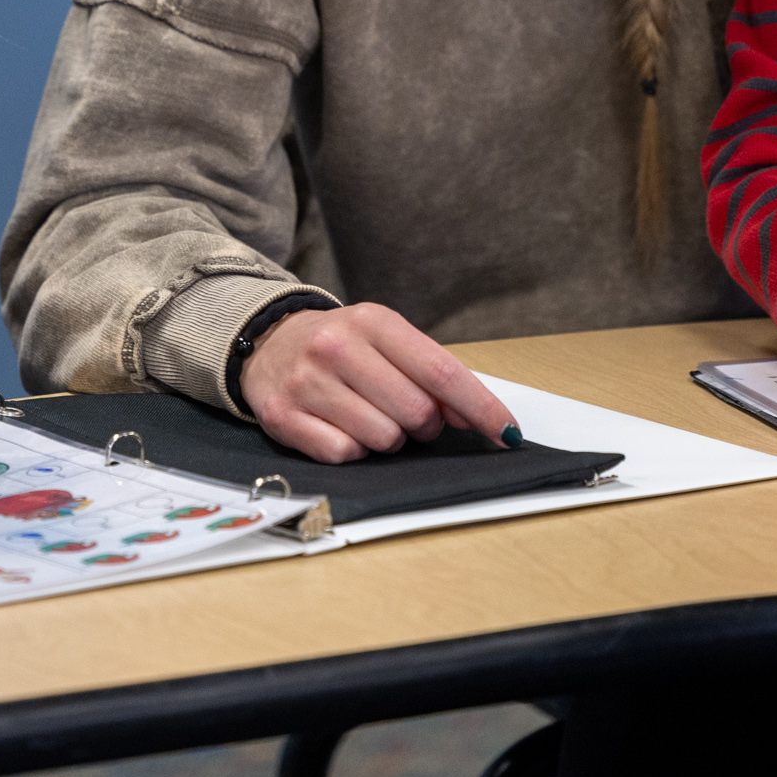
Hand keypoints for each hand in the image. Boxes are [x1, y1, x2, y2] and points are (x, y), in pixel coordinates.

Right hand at [240, 302, 518, 464]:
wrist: (267, 342)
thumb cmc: (343, 346)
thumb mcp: (386, 341)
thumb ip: (433, 373)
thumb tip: (481, 420)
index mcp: (373, 321)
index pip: (442, 373)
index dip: (481, 408)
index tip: (508, 434)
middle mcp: (337, 346)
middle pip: (416, 412)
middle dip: (424, 424)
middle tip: (407, 413)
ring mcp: (307, 382)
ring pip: (383, 439)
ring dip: (388, 438)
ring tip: (368, 415)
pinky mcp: (282, 417)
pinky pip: (345, 455)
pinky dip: (352, 450)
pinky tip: (340, 426)